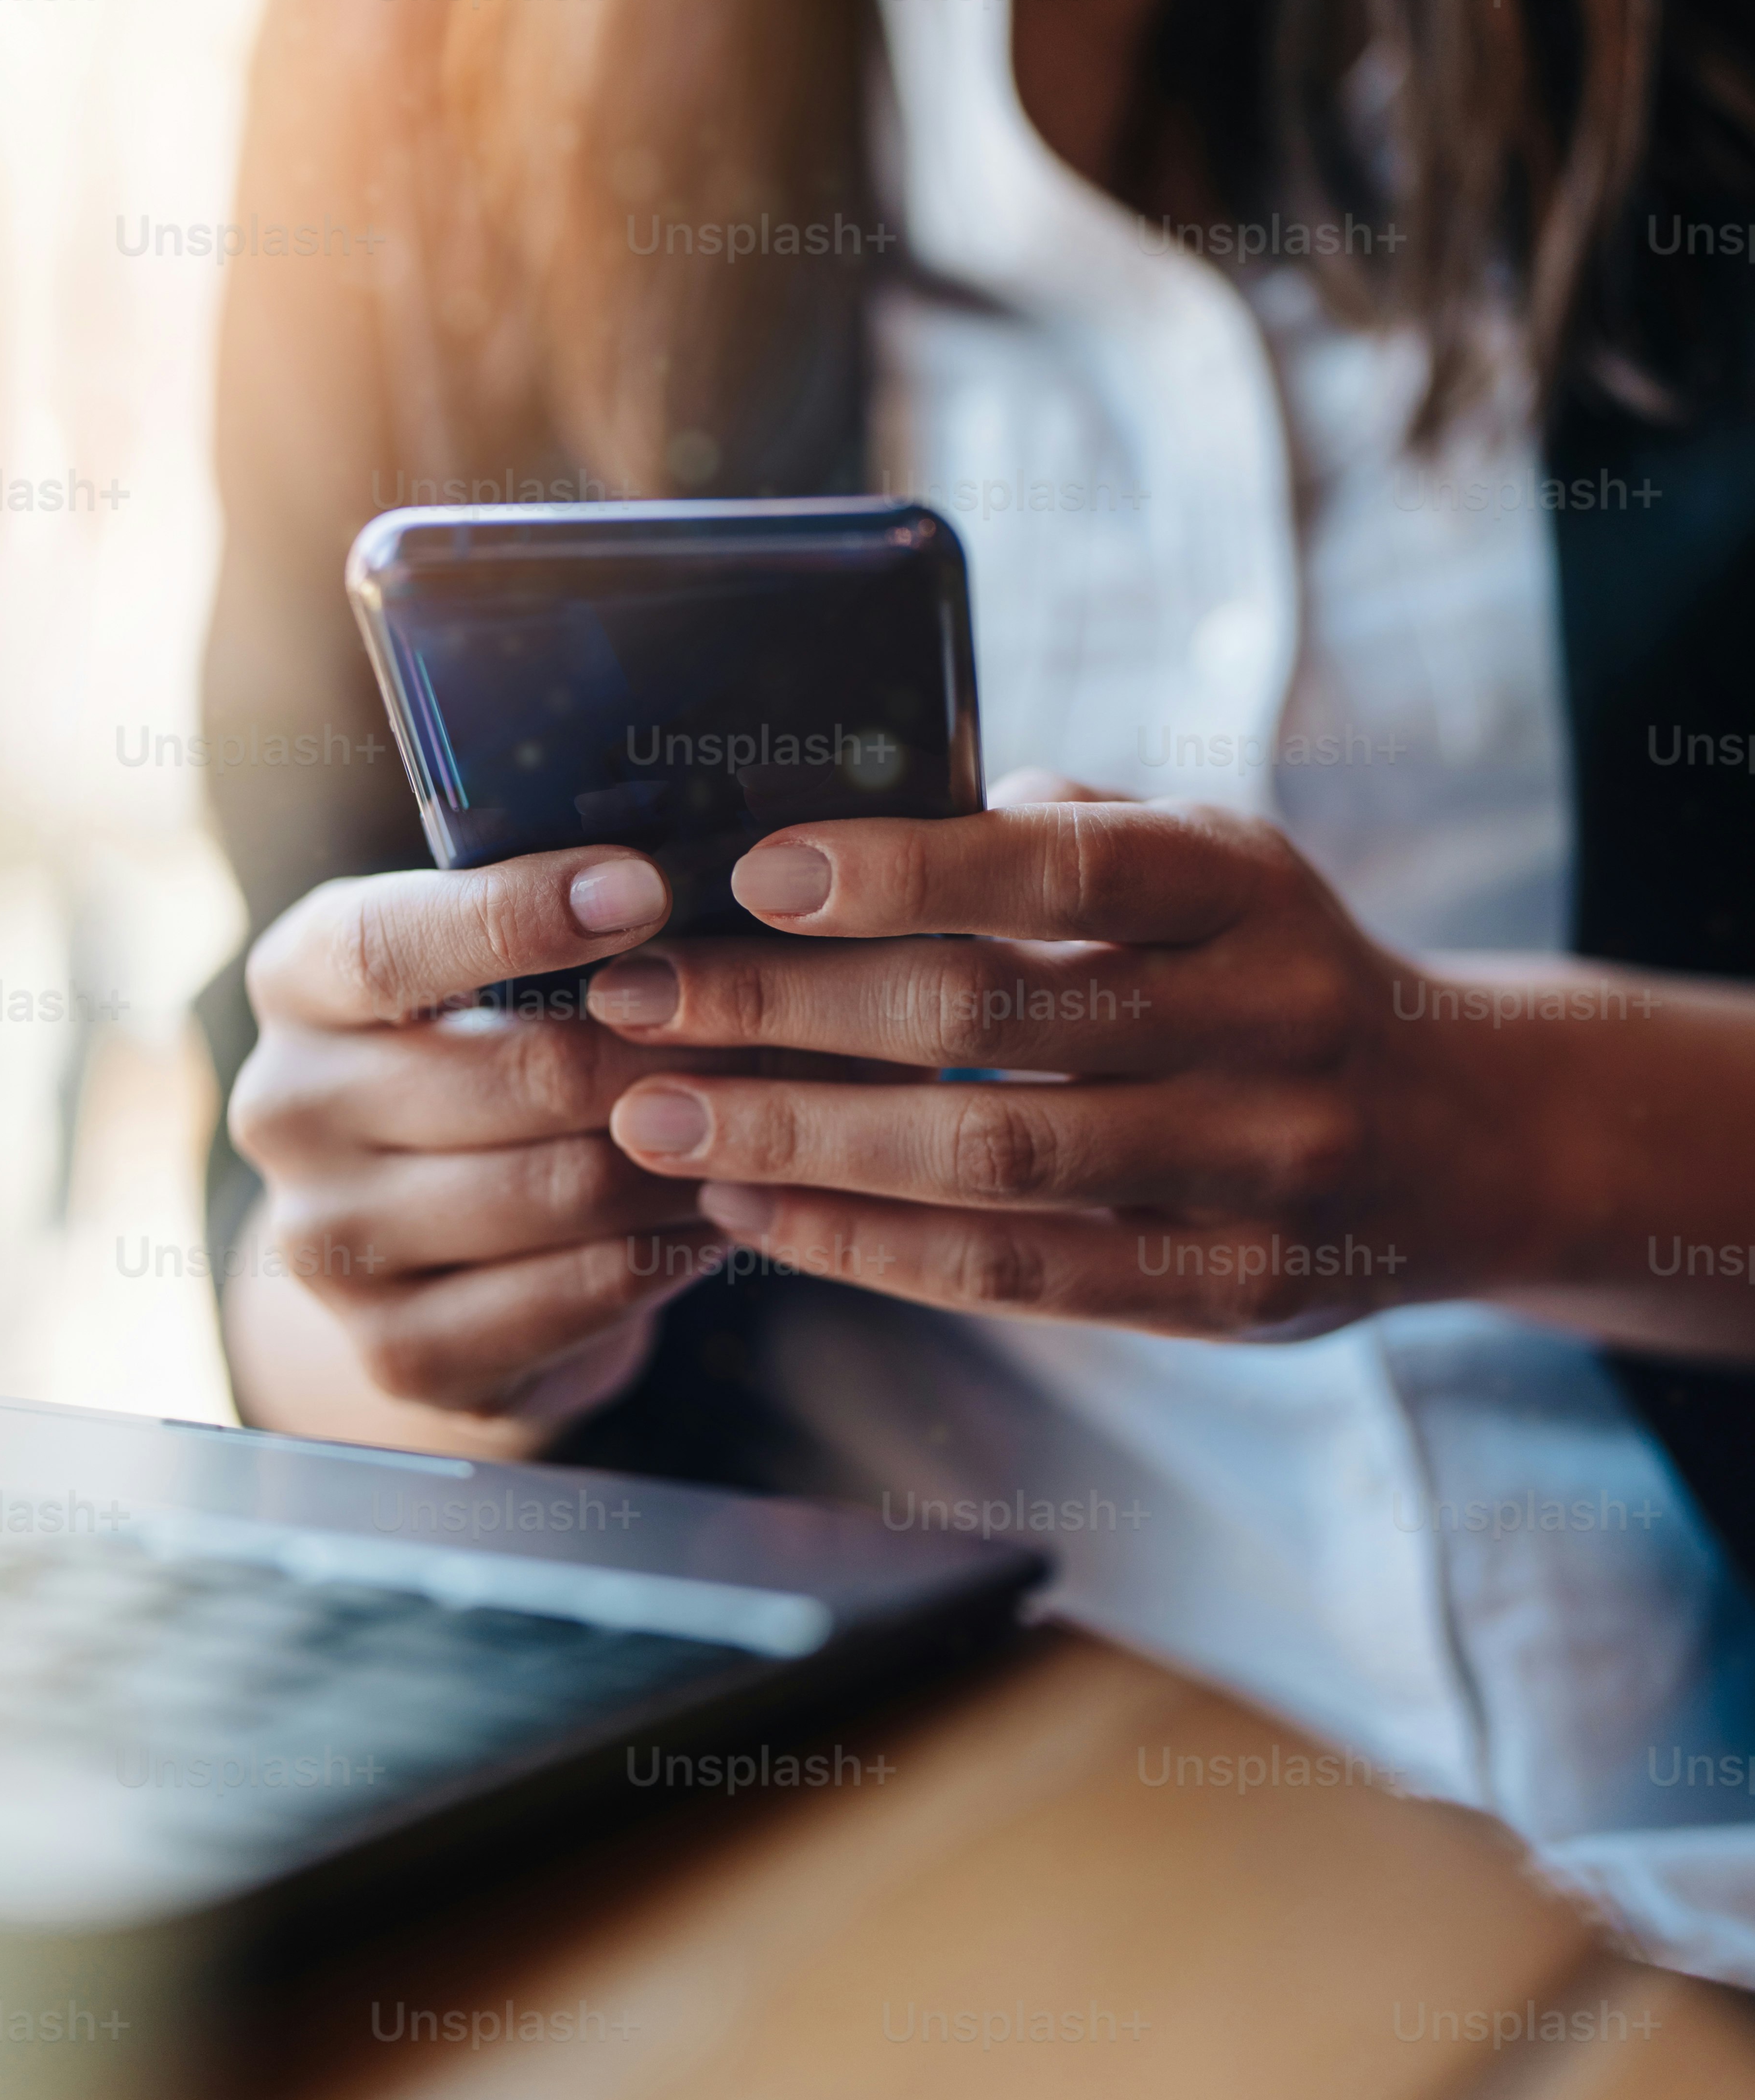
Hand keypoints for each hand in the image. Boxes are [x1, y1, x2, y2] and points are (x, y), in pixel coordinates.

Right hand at [226, 846, 738, 1454]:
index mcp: (294, 981)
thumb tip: (681, 870)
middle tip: (779, 1026)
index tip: (646, 887)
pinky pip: (569, 1296)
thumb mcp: (481, 965)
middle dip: (663, 1049)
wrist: (429, 1239)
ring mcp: (328, 1244)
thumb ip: (545, 920)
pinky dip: (664, 1254)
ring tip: (771, 1117)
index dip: (519, 915)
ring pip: (557, 1189)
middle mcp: (284, 1110)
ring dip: (685, 1154)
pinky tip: (725, 1215)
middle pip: (510, 1074)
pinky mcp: (395, 1352)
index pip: (389, 946)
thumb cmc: (483, 1049)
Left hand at [589, 775, 1573, 1343]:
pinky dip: (869, 1247)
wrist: (1464, 1131)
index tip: (751, 874)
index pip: (1062, 867)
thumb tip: (847, 807)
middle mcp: (1264, 1021)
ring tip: (656, 1120)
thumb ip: (1058, 831)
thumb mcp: (1207, 859)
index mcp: (1243, 884)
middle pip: (995, 1021)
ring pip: (994, 1164)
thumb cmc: (1263, 961)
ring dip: (803, 1143)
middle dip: (791, 1012)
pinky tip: (751, 1215)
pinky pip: (1019, 1278)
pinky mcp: (1228, 1292)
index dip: (903, 869)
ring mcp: (1259, 1170)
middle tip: (635, 1003)